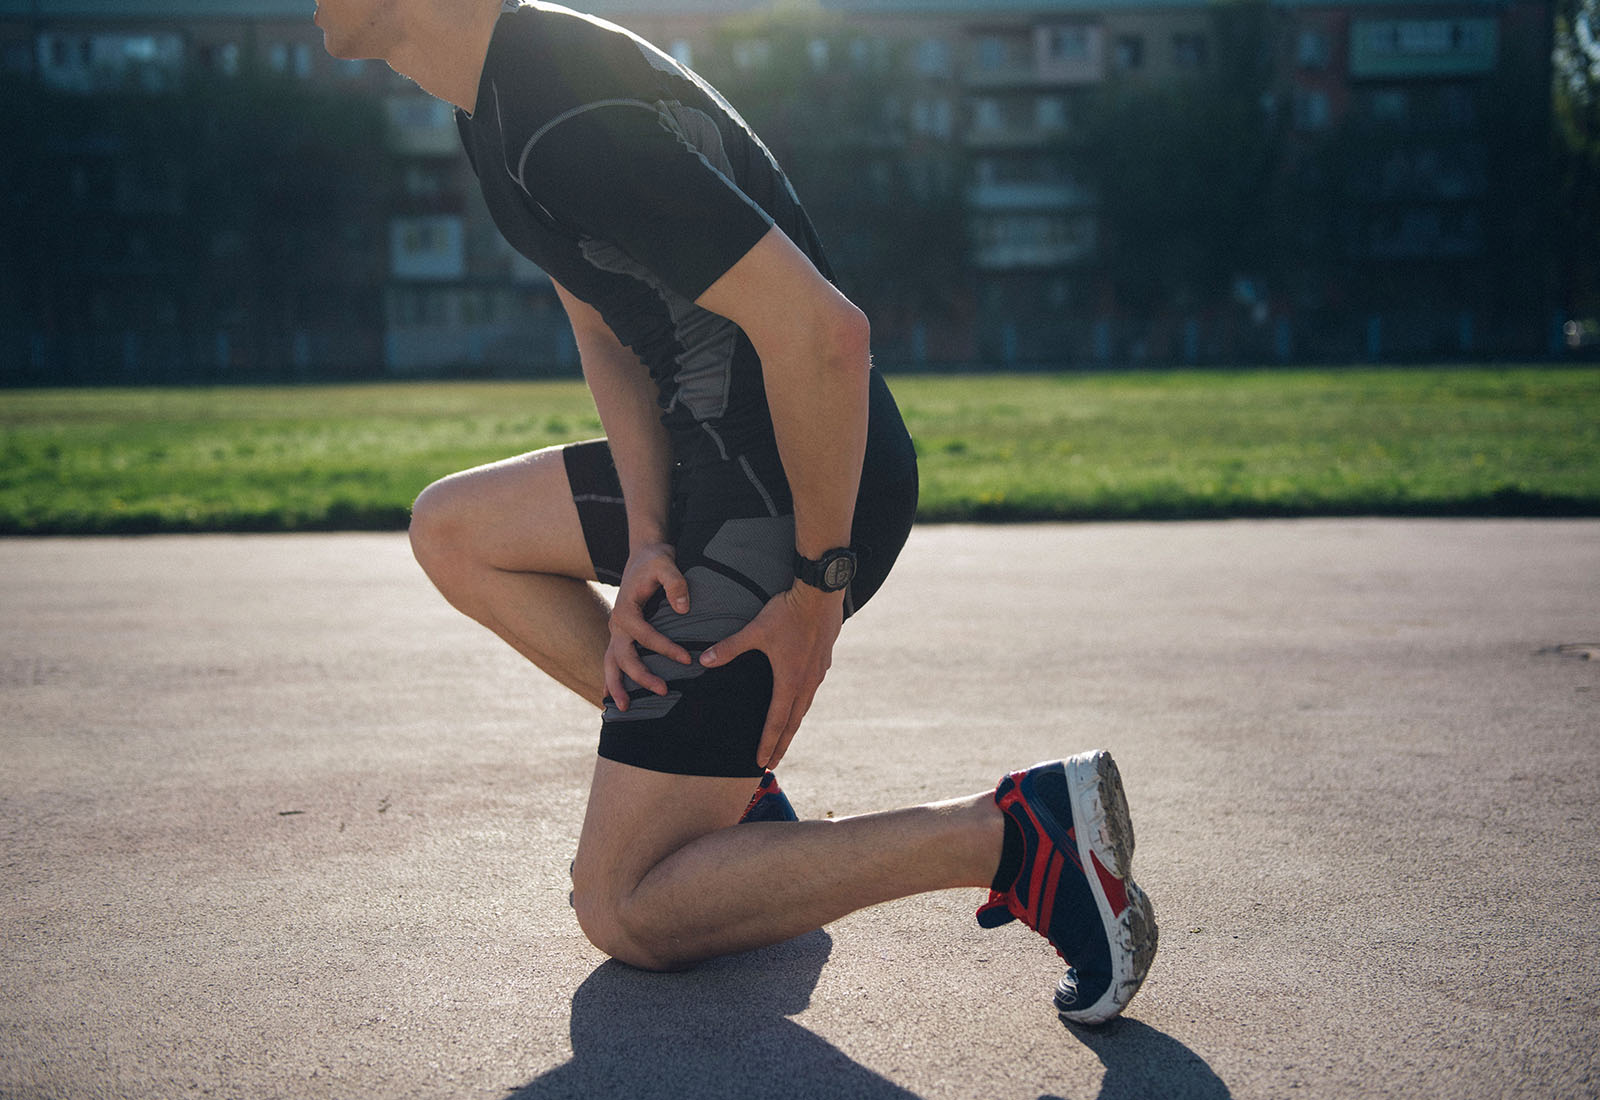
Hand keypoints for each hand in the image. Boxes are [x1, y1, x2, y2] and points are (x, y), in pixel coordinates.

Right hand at [604, 542, 690, 709]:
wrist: (643, 555)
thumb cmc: (655, 560)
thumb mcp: (666, 563)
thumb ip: (675, 583)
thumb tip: (683, 608)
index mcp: (625, 610)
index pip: (644, 635)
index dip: (665, 648)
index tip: (687, 659)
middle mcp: (616, 624)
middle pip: (623, 656)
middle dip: (641, 676)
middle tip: (663, 690)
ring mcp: (616, 631)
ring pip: (611, 663)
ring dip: (616, 686)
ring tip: (625, 708)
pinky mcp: (621, 635)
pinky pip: (614, 661)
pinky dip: (613, 679)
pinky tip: (615, 698)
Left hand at [700, 583, 843, 769]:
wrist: (821, 593)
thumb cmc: (788, 612)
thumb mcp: (756, 630)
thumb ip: (730, 648)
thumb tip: (704, 661)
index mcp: (789, 680)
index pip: (777, 722)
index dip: (768, 744)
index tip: (761, 764)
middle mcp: (806, 682)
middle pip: (793, 722)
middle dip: (781, 745)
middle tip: (773, 764)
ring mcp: (818, 673)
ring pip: (804, 707)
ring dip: (793, 725)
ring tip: (785, 738)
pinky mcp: (824, 661)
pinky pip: (812, 691)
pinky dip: (802, 704)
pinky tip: (799, 700)